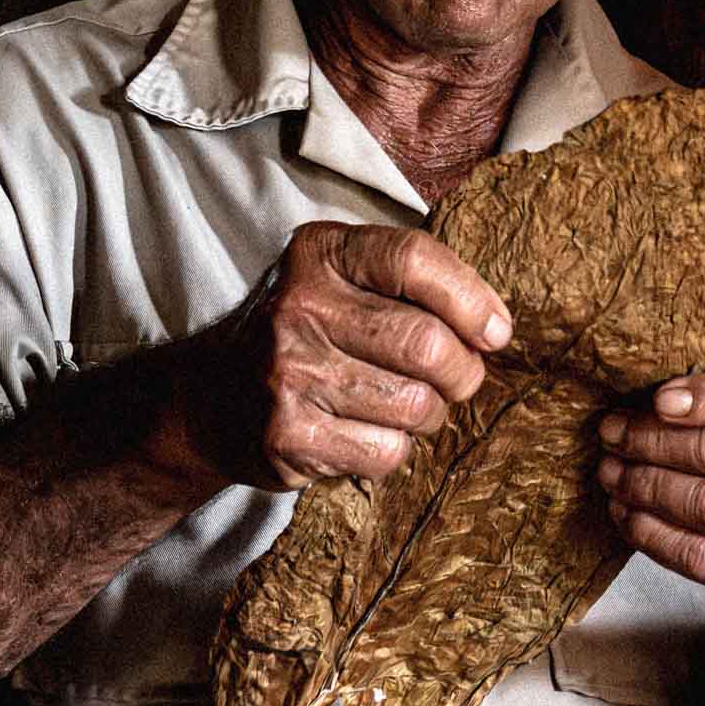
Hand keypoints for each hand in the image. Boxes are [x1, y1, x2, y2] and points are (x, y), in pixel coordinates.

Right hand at [191, 222, 510, 489]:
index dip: (471, 299)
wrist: (208, 397)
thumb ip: (415, 284)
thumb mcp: (342, 279)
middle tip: (456, 379)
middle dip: (463, 371)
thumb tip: (495, 329)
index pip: (414, 260)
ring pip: (416, 406)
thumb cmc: (306, 331)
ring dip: (429, 414)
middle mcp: (298, 307)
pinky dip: (394, 449)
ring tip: (404, 405)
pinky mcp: (287, 437)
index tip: (496, 331)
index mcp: (318, 253)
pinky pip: (386, 452)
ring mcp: (288, 374)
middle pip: (427, 344)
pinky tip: (365, 432)